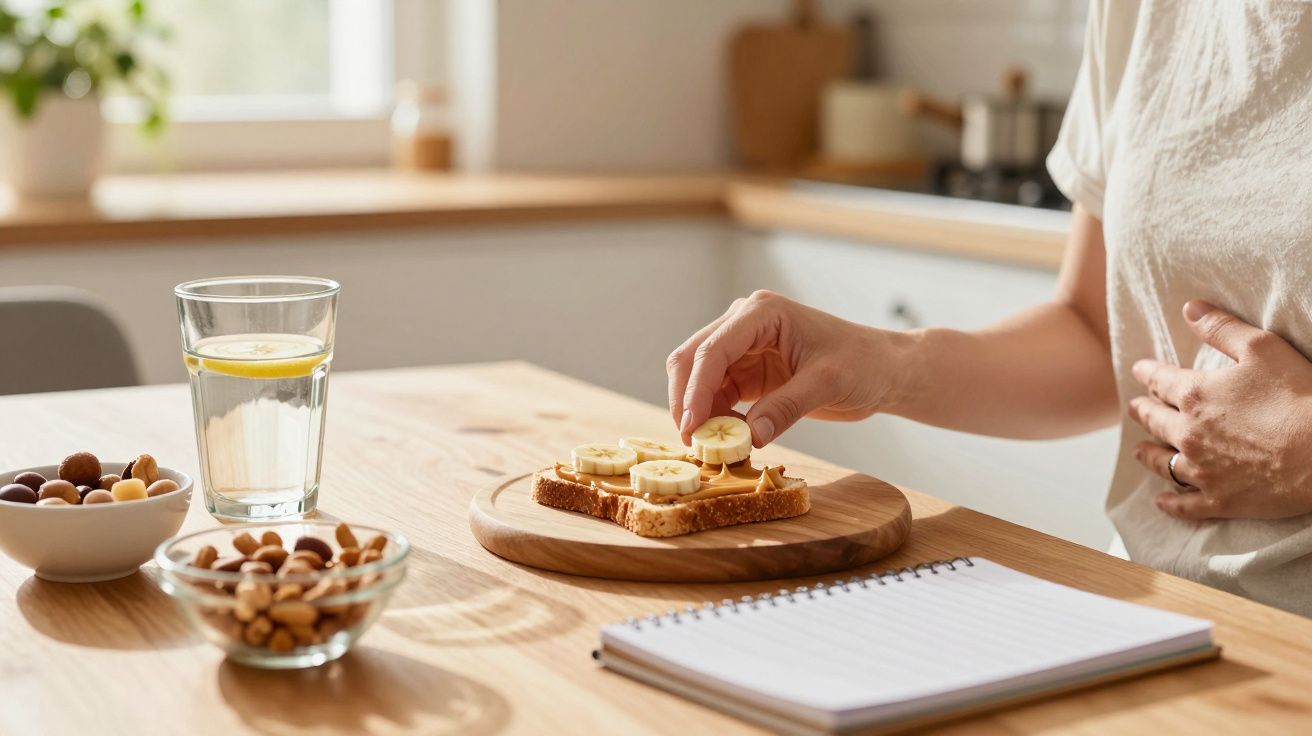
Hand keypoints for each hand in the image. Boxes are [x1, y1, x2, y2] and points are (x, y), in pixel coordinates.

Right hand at [666, 290, 901, 446]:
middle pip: (693, 359)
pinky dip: (714, 418)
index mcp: (761, 313)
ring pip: (698, 379)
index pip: (713, 349)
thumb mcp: (827, 383)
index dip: (696, 388)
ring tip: (710, 447)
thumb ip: (787, 407)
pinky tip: (725, 440)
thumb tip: (749, 436)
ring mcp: (743, 349)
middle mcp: (743, 325)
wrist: (883, 370)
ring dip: (698, 412)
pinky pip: (716, 395)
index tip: (691, 426)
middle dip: (687, 400)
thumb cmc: (863, 363)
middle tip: (691, 442)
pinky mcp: (747, 373)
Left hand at [1129, 300, 1311, 519]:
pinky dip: (1170, 503)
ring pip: (1162, 462)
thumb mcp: (1263, 349)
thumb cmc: (1299, 396)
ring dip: (1149, 455)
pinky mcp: (1219, 499)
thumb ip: (1222, 328)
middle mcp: (1189, 433)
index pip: (1161, 381)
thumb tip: (1190, 309)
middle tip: (1133, 408)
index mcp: (1195, 396)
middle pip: (1156, 421)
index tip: (1139, 371)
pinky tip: (1161, 502)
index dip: (1148, 374)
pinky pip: (1184, 504)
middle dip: (1143, 411)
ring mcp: (1201, 470)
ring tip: (1139, 451)